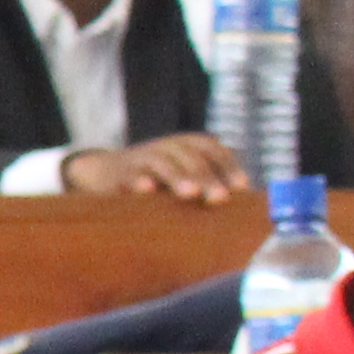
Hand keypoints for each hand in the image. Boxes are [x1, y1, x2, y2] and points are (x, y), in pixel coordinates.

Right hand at [60, 134, 253, 204]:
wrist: (105, 172)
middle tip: (220, 199)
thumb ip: (209, 184)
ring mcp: (143, 157)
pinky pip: (130, 175)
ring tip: (190, 193)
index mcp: (188, 145)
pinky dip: (139, 181)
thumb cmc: (157, 180)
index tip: (242, 187)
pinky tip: (147, 190)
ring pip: (163, 164)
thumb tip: (247, 208)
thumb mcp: (184, 175)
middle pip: (192, 158)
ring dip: (178, 177)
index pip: (214, 150)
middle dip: (207, 178)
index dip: (228, 166)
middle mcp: (168, 146)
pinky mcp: (120, 172)